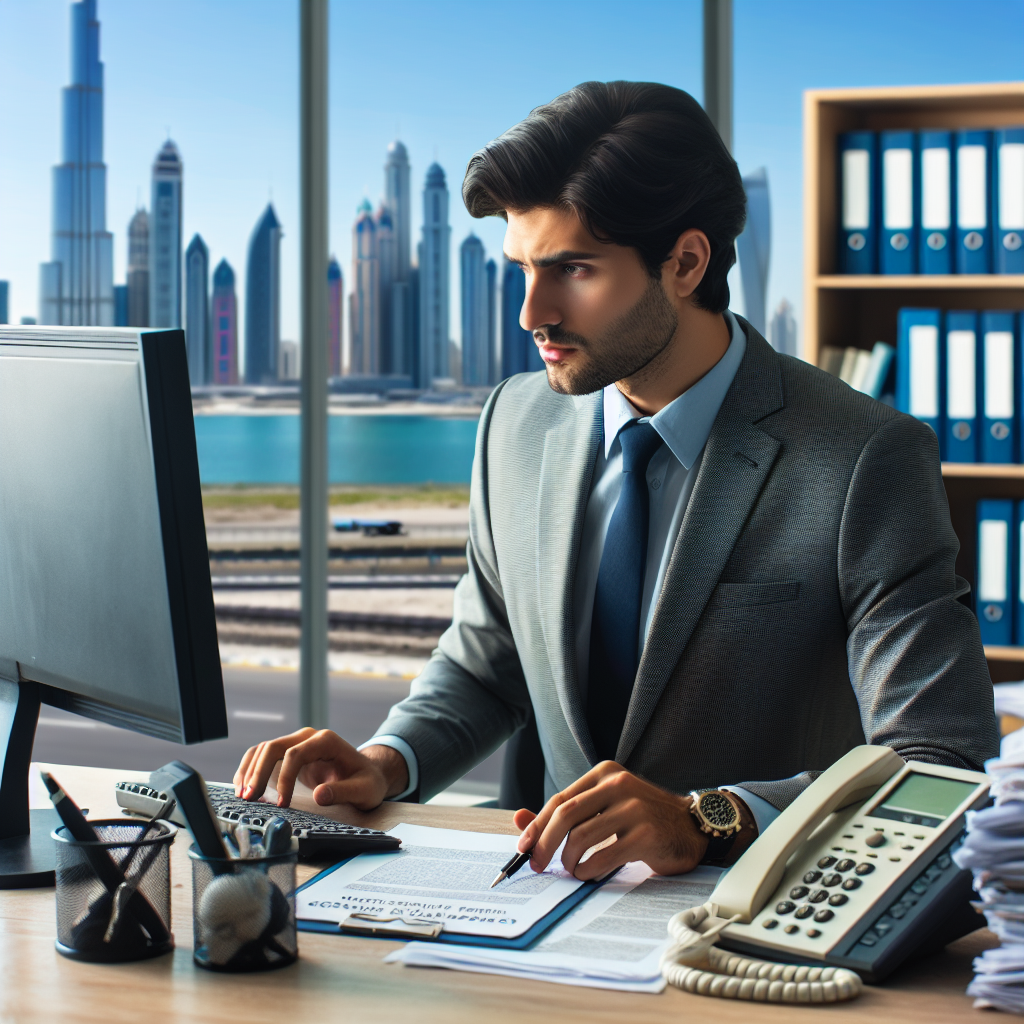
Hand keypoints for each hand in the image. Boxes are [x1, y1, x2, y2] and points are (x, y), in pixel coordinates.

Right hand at [233, 728, 408, 810]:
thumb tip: (319, 796)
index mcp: (326, 741)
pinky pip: (264, 757)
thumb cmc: (367, 782)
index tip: (281, 804)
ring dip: (250, 771)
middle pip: (273, 747)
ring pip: (264, 749)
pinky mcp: (290, 754)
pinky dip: (251, 770)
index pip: (295, 754)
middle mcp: (309, 737)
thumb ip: (343, 792)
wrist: (368, 774)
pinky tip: (245, 788)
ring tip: (243, 796)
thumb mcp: (364, 790)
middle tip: (249, 799)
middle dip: (258, 772)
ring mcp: (298, 743)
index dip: (284, 778)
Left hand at [512, 762, 752, 878]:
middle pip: (566, 816)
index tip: (524, 848)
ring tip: (573, 869)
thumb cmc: (642, 819)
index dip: (537, 825)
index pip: (560, 799)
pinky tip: (590, 873)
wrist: (691, 828)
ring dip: (569, 861)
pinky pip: (603, 857)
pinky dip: (589, 870)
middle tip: (537, 865)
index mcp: (605, 774)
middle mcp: (619, 785)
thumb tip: (518, 819)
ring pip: (581, 838)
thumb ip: (565, 814)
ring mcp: (634, 808)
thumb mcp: (603, 808)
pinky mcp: (647, 834)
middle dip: (544, 844)